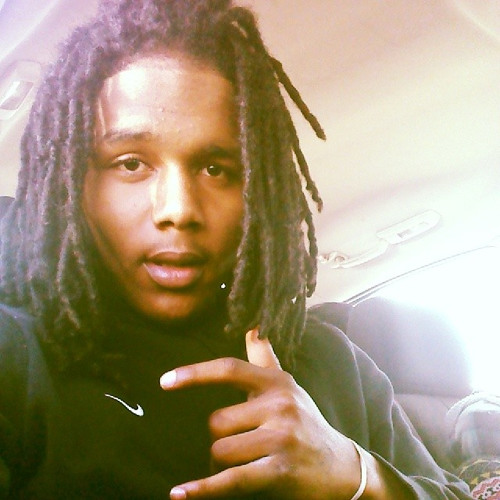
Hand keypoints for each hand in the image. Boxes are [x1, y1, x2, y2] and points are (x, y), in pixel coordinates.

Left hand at [160, 328, 362, 498]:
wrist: (342, 468)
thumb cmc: (306, 422)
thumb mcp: (289, 387)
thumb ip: (265, 359)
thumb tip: (251, 328)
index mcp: (276, 382)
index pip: (229, 370)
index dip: (195, 374)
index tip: (164, 381)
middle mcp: (280, 404)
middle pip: (217, 422)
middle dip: (216, 440)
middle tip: (232, 451)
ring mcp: (281, 437)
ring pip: (220, 451)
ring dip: (217, 466)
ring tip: (236, 467)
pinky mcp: (281, 470)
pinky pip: (231, 479)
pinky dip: (203, 489)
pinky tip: (180, 494)